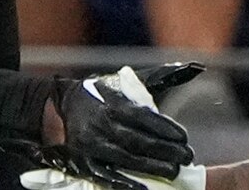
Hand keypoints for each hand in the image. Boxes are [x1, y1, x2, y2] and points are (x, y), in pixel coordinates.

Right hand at [30, 63, 204, 189]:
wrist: (61, 108)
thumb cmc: (99, 94)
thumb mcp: (121, 83)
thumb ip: (153, 81)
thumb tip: (187, 69)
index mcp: (113, 104)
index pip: (144, 117)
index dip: (166, 128)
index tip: (184, 137)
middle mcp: (102, 123)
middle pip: (139, 140)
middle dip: (166, 150)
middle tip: (187, 157)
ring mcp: (92, 144)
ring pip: (126, 158)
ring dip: (152, 166)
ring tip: (173, 170)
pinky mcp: (83, 161)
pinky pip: (106, 174)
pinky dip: (125, 181)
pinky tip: (144, 185)